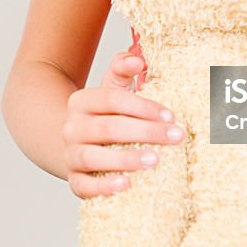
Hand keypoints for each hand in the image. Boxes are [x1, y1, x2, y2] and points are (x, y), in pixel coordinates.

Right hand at [62, 52, 184, 198]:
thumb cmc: (105, 115)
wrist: (76, 143)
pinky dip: (104, 187)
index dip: (143, 107)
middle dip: (146, 132)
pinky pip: (84, 186)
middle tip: (176, 137)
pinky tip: (126, 184)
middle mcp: (72, 128)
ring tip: (155, 160)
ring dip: (126, 159)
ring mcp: (70, 155)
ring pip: (93, 157)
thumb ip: (123, 69)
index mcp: (82, 101)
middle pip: (108, 128)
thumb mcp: (112, 88)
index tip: (171, 116)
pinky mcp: (74, 180)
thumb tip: (138, 59)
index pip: (112, 99)